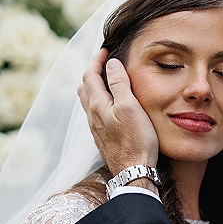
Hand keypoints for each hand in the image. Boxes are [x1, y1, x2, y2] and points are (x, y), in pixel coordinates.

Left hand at [78, 49, 158, 175]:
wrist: (134, 172)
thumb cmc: (136, 141)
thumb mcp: (130, 107)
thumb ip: (119, 84)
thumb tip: (111, 64)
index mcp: (97, 105)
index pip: (90, 75)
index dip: (97, 60)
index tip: (106, 50)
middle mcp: (93, 117)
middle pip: (85, 88)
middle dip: (93, 73)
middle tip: (105, 65)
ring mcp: (97, 130)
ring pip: (89, 103)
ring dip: (95, 89)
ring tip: (108, 83)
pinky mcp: (104, 139)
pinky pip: (96, 116)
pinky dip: (101, 104)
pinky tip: (112, 109)